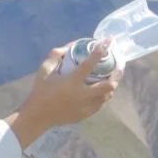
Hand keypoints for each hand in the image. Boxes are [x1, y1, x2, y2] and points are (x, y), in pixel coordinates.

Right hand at [8, 40, 122, 150]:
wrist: (38, 116)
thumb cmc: (40, 91)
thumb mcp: (44, 70)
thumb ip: (56, 55)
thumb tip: (70, 46)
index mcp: (71, 82)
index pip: (89, 64)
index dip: (100, 51)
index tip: (108, 41)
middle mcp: (82, 95)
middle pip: (108, 84)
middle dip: (117, 73)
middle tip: (119, 64)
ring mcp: (85, 106)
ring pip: (107, 95)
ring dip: (112, 84)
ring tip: (112, 76)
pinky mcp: (86, 114)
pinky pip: (100, 103)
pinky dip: (103, 94)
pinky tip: (102, 89)